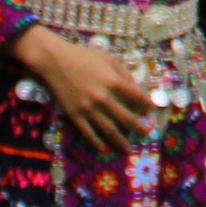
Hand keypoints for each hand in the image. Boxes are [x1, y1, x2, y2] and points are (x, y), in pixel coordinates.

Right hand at [17, 25, 157, 154]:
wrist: (55, 61)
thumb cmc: (84, 57)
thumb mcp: (109, 59)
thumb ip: (124, 74)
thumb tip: (136, 89)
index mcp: (113, 82)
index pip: (136, 97)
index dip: (146, 105)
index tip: (150, 111)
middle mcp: (103, 98)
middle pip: (126, 118)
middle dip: (138, 128)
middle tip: (146, 134)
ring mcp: (88, 109)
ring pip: (108, 129)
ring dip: (120, 141)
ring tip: (128, 149)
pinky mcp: (75, 115)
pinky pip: (88, 132)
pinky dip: (96, 142)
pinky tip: (103, 148)